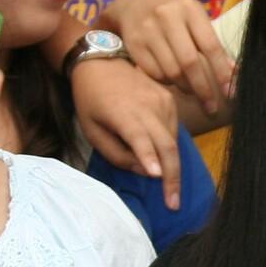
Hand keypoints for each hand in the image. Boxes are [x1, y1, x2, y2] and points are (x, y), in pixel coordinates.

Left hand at [70, 57, 181, 209]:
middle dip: (172, 177)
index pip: (140, 138)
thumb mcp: (92, 130)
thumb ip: (117, 154)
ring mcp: (161, 100)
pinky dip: (170, 146)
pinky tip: (163, 158)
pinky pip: (174, 128)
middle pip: (167, 145)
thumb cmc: (91, 100)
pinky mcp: (169, 97)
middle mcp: (147, 105)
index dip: (150, 158)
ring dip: (173, 165)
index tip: (158, 178)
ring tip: (170, 189)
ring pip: (173, 140)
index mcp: (123, 113)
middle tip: (174, 203)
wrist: (100, 62)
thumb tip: (147, 172)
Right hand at [97, 0, 233, 115]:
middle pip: (189, 62)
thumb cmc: (174, 16)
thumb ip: (212, 44)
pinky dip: (166, 81)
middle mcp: (168, 16)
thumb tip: (234, 73)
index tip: (230, 93)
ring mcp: (148, 30)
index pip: (210, 46)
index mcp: (190, 9)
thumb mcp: (194, 20)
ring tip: (190, 89)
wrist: (133, 6)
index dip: (221, 72)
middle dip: (203, 89)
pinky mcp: (134, 44)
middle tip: (211, 106)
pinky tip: (170, 78)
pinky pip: (155, 74)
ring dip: (184, 86)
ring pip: (171, 71)